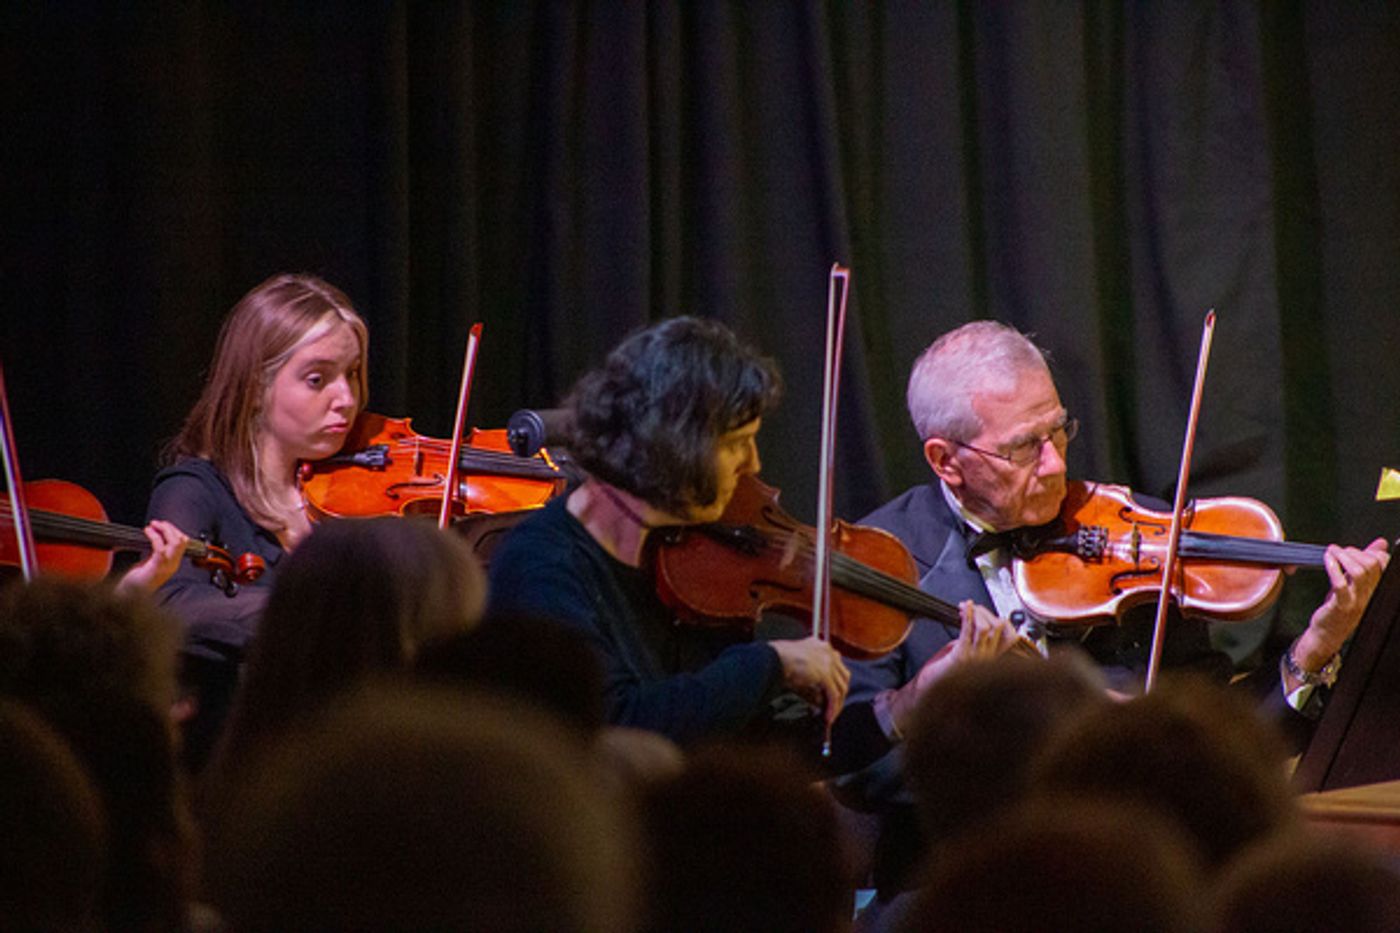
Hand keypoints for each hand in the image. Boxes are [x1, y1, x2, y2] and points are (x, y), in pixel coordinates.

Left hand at [117, 520, 188, 594]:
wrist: (127, 596)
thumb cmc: (134, 582)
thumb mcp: (149, 564)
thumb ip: (154, 553)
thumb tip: (154, 537)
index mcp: (172, 564)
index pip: (183, 543)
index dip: (174, 531)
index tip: (162, 525)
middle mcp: (172, 565)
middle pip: (181, 541)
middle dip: (170, 528)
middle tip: (157, 523)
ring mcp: (166, 567)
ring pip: (175, 543)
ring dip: (164, 530)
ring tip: (153, 525)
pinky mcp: (156, 568)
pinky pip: (160, 547)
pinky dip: (154, 536)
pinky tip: (147, 532)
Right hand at [770, 636, 849, 725]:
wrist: (773, 659)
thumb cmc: (778, 662)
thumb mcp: (798, 666)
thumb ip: (811, 677)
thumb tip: (819, 698)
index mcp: (820, 646)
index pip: (837, 665)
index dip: (836, 682)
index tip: (832, 694)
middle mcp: (827, 651)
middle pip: (843, 676)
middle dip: (840, 694)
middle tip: (834, 707)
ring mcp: (828, 662)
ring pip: (840, 687)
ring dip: (837, 704)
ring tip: (831, 715)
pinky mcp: (825, 674)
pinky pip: (833, 695)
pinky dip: (832, 708)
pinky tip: (828, 716)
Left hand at [887, 601, 1018, 732]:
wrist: (925, 695)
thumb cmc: (938, 679)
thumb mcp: (960, 656)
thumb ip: (969, 642)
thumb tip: (971, 624)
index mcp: (989, 661)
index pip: (1008, 635)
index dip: (999, 619)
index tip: (985, 611)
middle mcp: (987, 662)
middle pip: (998, 628)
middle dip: (985, 612)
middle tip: (973, 607)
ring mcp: (976, 660)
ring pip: (986, 628)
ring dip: (976, 613)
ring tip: (966, 607)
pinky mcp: (961, 658)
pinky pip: (969, 633)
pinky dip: (968, 617)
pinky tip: (965, 609)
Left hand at [1295, 537, 1388, 669]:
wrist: (1327, 634)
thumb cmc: (1339, 607)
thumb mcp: (1354, 584)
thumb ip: (1365, 564)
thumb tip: (1380, 543)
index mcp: (1374, 588)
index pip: (1385, 565)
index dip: (1373, 552)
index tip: (1357, 550)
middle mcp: (1369, 595)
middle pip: (1372, 565)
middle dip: (1355, 552)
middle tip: (1340, 550)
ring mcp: (1357, 601)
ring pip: (1359, 572)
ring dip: (1344, 557)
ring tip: (1332, 552)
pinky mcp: (1342, 606)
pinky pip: (1340, 584)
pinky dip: (1333, 567)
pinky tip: (1327, 560)